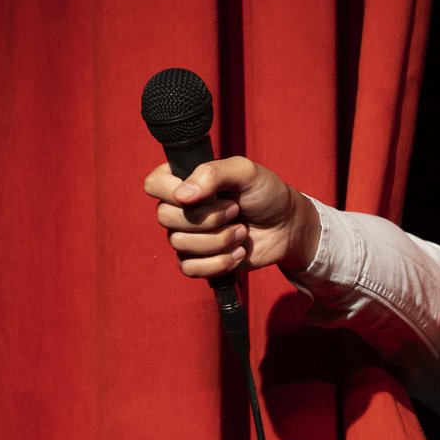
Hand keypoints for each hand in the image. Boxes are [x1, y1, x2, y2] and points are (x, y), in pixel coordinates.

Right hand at [143, 156, 319, 279]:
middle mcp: (180, 208)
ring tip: (241, 232)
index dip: (172, 191)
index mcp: (185, 180)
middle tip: (235, 210)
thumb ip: (214, 172)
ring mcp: (187, 236)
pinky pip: (190, 268)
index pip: (154, 184)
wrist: (286, 227)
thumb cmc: (266, 194)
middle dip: (207, 218)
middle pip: (165, 217)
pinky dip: (219, 262)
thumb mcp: (246, 171)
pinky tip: (237, 252)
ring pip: (179, 244)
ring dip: (219, 240)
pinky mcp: (198, 261)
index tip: (205, 194)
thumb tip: (183, 195)